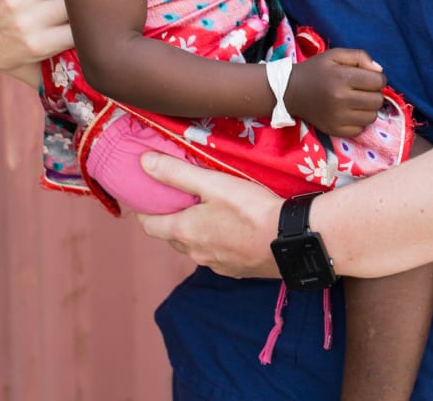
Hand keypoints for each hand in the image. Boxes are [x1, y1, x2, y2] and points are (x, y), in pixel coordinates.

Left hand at [136, 153, 281, 278]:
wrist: (290, 240)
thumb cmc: (249, 209)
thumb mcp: (212, 183)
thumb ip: (177, 173)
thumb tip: (143, 163)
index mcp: (184, 232)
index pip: (150, 226)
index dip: (144, 212)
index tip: (143, 199)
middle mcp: (195, 253)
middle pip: (173, 236)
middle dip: (171, 219)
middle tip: (177, 200)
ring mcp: (217, 264)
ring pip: (196, 247)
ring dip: (195, 232)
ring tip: (207, 212)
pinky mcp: (237, 270)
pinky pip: (217, 255)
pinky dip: (217, 242)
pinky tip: (232, 229)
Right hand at [286, 48, 386, 136]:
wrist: (291, 91)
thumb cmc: (316, 70)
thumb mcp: (335, 55)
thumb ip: (360, 56)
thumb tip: (379, 71)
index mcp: (342, 77)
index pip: (378, 82)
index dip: (378, 78)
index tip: (369, 78)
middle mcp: (341, 99)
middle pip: (377, 101)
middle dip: (374, 93)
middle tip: (362, 89)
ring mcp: (338, 118)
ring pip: (371, 117)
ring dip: (368, 108)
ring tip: (356, 101)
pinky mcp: (334, 131)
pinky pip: (360, 130)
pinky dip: (358, 122)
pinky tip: (349, 112)